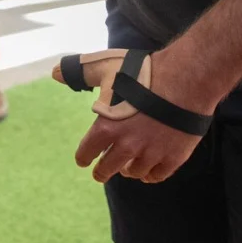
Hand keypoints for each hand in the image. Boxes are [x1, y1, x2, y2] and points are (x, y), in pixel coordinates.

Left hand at [74, 48, 213, 183]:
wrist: (186, 80)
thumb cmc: (143, 72)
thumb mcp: (105, 67)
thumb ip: (79, 72)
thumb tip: (56, 73)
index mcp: (107, 128)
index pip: (87, 151)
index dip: (83, 157)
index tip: (83, 161)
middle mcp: (127, 146)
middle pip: (108, 168)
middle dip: (102, 171)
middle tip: (100, 173)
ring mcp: (152, 154)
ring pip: (134, 173)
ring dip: (128, 171)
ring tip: (127, 168)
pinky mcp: (174, 157)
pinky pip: (157, 175)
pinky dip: (150, 175)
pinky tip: (148, 171)